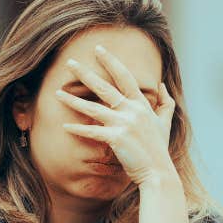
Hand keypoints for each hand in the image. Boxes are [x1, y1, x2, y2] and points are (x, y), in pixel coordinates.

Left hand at [55, 44, 176, 185]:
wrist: (158, 172)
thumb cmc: (159, 149)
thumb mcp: (165, 122)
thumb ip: (166, 102)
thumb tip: (162, 85)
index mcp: (141, 104)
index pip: (125, 77)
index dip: (111, 61)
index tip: (99, 49)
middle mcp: (132, 110)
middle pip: (105, 87)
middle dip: (86, 73)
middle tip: (70, 62)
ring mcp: (124, 124)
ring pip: (93, 108)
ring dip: (73, 101)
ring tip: (57, 93)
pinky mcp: (116, 138)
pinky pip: (92, 132)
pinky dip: (78, 129)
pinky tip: (65, 126)